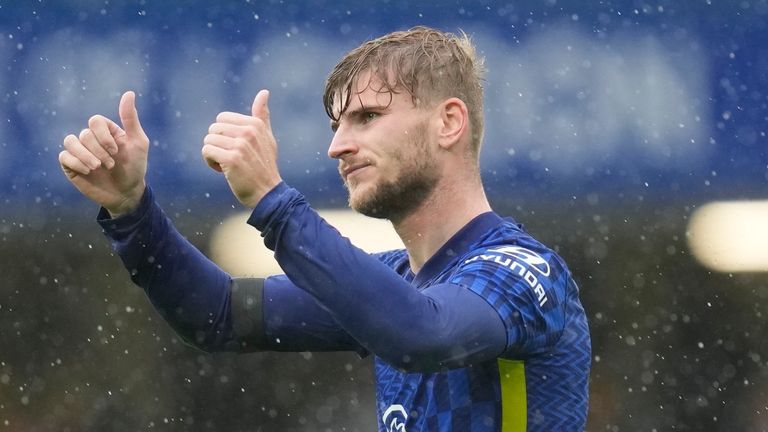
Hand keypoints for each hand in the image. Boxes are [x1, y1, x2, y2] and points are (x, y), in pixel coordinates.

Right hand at [58, 91, 148, 216]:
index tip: (117, 151)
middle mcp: (91, 139)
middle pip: (85, 134)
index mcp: (106, 131)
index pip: (95, 120)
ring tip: (98, 168)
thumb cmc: (134, 168)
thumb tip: (129, 93)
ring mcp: (80, 151)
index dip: (104, 136)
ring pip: (70, 141)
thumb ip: (130, 119)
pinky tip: (89, 172)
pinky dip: (77, 163)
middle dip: (99, 151)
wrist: (126, 193)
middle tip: (111, 165)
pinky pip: (64, 156)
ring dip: (86, 156)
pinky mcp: (71, 165)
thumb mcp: (138, 142)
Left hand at [202, 89, 281, 207]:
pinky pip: (207, 151)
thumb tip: (264, 92)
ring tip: (227, 165)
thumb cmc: (266, 165)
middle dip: (217, 143)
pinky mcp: (231, 159)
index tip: (236, 147)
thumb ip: (262, 115)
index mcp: (255, 124)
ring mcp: (240, 145)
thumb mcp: (268, 137)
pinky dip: (210, 162)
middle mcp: (248, 132)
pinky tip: (223, 171)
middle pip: (213, 128)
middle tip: (230, 157)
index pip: (222, 118)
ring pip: (208, 140)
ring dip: (213, 154)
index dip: (224, 134)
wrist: (268, 193)